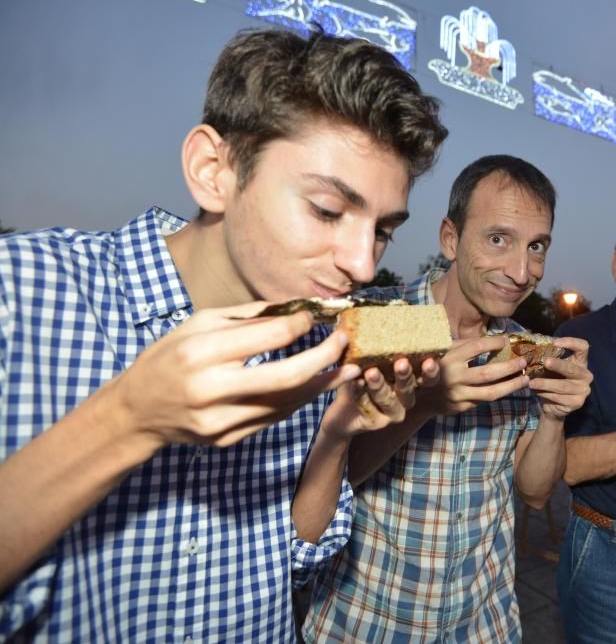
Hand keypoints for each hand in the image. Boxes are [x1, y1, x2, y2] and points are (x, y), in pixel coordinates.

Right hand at [108, 302, 359, 447]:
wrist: (136, 412)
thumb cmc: (168, 357)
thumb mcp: (197, 324)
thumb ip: (248, 316)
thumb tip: (296, 307)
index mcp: (201, 352)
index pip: (267, 336)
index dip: (300, 325)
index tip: (315, 317)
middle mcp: (211, 389)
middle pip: (286, 376)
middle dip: (324, 359)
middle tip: (345, 343)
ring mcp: (220, 420)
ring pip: (287, 403)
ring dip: (322, 385)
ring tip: (347, 369)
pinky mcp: (227, 439)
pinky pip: (275, 417)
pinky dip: (299, 400)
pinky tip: (316, 386)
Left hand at [321, 354, 440, 439]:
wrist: (341, 413)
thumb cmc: (358, 381)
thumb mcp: (366, 360)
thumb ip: (372, 345)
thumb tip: (371, 317)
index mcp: (408, 383)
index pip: (427, 378)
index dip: (431, 371)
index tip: (429, 360)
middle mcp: (404, 400)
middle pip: (410, 389)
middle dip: (405, 376)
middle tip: (400, 362)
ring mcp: (391, 414)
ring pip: (390, 401)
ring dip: (381, 386)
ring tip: (371, 372)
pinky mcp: (375, 423)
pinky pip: (369, 408)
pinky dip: (361, 395)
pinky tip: (354, 384)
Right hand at [409, 334, 530, 418]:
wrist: (420, 395)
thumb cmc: (438, 366)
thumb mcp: (446, 351)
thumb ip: (465, 345)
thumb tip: (495, 339)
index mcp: (450, 357)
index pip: (477, 346)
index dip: (494, 343)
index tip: (506, 341)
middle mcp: (454, 376)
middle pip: (488, 373)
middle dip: (509, 367)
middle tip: (523, 361)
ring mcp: (458, 394)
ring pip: (491, 392)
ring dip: (511, 385)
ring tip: (525, 379)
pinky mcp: (462, 407)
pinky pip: (485, 400)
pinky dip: (500, 393)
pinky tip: (511, 387)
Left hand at [529, 336, 591, 420]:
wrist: (554, 405)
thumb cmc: (552, 380)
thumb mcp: (550, 368)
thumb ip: (546, 359)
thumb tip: (531, 350)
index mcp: (581, 362)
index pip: (583, 347)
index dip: (571, 342)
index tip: (555, 342)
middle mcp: (585, 375)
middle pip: (572, 368)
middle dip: (558, 365)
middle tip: (545, 362)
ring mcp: (583, 390)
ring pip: (563, 386)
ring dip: (545, 384)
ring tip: (531, 382)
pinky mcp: (577, 402)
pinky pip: (559, 397)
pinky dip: (545, 394)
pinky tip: (536, 392)